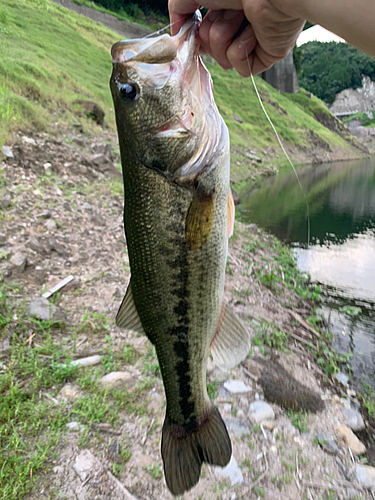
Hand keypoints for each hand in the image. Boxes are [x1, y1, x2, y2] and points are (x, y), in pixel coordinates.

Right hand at [168, 0, 305, 75]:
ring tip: (242, 18)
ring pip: (223, 61)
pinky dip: (241, 51)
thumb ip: (178, 9)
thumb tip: (176, 34)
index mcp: (225, 8)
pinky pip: (240, 69)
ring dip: (225, 39)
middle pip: (209, 49)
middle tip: (227, 11)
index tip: (194, 26)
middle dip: (211, 32)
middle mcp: (239, 25)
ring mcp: (253, 42)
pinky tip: (254, 32)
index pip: (201, 35)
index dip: (196, 33)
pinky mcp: (266, 56)